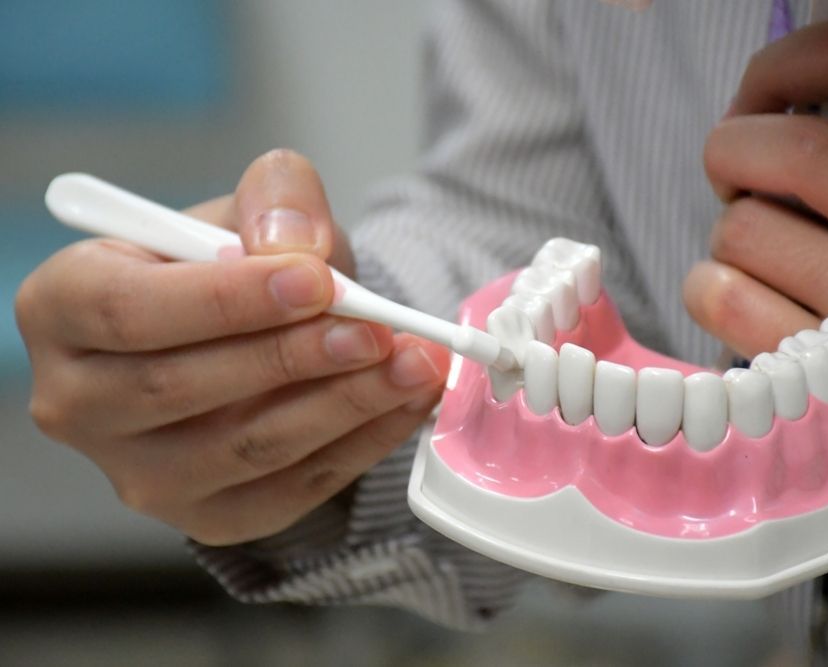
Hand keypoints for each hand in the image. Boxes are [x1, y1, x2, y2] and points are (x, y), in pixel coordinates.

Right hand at [15, 149, 449, 545]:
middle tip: (380, 330)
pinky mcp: (208, 516)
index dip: (226, 300)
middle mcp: (79, 402)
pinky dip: (360, 445)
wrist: (261, 334)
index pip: (127, 311)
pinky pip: (291, 490)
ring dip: (344, 405)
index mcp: (64, 306)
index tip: (317, 282)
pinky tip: (406, 403)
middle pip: (180, 388)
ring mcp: (141, 473)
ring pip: (245, 449)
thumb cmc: (240, 270)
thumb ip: (275, 203)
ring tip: (415, 363)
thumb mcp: (253, 213)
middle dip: (294, 357)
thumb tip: (296, 248)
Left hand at [684, 18, 827, 542]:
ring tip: (759, 268)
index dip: (786, 65)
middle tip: (730, 180)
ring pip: (746, 230)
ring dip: (724, 241)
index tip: (755, 100)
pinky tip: (749, 317)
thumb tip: (769, 105)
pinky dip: (713, 295)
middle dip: (730, 151)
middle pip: (795, 150)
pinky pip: (728, 302)